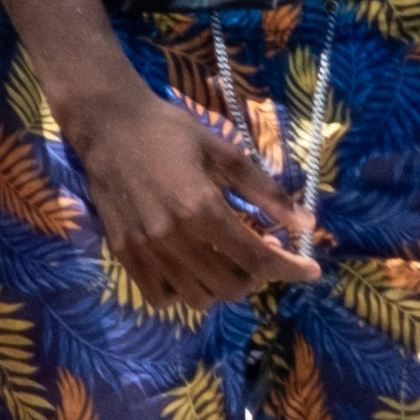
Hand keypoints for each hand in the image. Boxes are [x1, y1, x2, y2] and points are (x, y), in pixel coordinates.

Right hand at [60, 60, 315, 306]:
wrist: (107, 122)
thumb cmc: (169, 131)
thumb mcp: (224, 152)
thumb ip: (266, 192)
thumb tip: (307, 222)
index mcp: (202, 208)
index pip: (258, 259)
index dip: (291, 269)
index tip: (311, 269)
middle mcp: (174, 237)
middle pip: (232, 285)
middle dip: (258, 275)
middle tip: (262, 250)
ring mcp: (146, 249)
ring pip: (199, 297)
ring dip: (223, 286)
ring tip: (227, 261)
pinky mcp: (124, 253)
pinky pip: (161, 297)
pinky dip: (184, 292)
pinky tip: (191, 268)